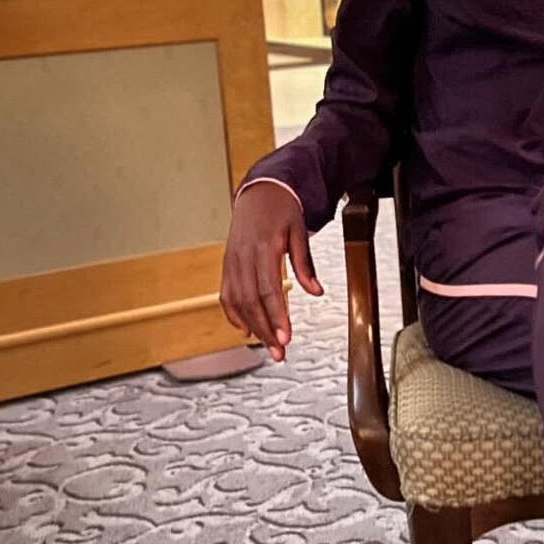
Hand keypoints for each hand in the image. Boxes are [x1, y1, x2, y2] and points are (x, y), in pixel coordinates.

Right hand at [219, 183, 322, 361]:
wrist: (259, 191)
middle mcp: (244, 256)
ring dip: (251, 327)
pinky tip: (246, 330)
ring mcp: (232, 261)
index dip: (277, 316)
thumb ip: (305, 263)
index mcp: (264, 247)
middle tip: (280, 352)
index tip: (286, 337)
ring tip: (267, 347)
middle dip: (265, 330)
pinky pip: (227, 294)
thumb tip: (316, 292)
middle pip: (252, 301)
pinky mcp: (227, 265)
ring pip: (237, 301)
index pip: (269, 289)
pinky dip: (234, 315)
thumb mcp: (300, 230)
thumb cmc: (282, 209)